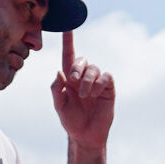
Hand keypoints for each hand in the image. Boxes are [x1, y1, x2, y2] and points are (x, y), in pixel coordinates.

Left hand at [51, 31, 114, 149]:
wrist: (86, 136)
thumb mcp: (59, 107)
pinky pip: (106, 77)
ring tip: (85, 96)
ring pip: (94, 68)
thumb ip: (56, 90)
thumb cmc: (71, 122)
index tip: (67, 27)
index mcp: (69, 79)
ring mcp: (96, 83)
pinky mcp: (108, 89)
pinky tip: (95, 94)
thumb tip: (59, 72)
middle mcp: (83, 78)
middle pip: (81, 60)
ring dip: (87, 80)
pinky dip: (99, 83)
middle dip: (76, 68)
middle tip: (73, 82)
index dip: (68, 41)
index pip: (68, 56)